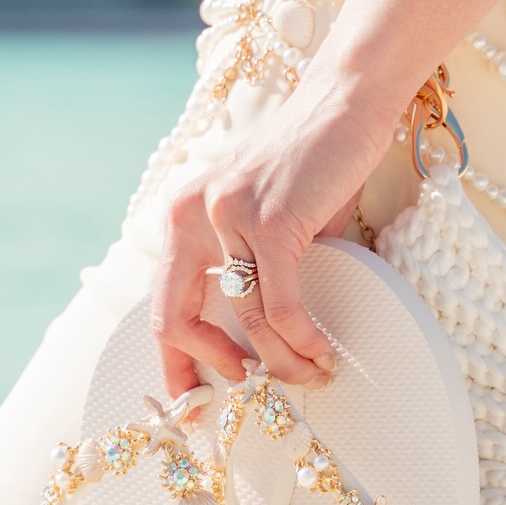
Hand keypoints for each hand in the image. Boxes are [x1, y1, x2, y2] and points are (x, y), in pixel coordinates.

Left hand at [151, 70, 392, 394]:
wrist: (344, 106)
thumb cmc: (310, 163)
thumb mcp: (260, 215)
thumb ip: (245, 264)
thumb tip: (256, 338)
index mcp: (180, 216)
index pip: (161, 305)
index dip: (175, 361)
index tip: (197, 398)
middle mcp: (190, 214)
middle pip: (175, 322)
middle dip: (212, 368)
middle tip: (250, 390)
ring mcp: (228, 217)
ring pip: (246, 321)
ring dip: (281, 362)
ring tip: (310, 374)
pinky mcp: (271, 222)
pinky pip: (282, 304)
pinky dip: (303, 338)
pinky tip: (323, 351)